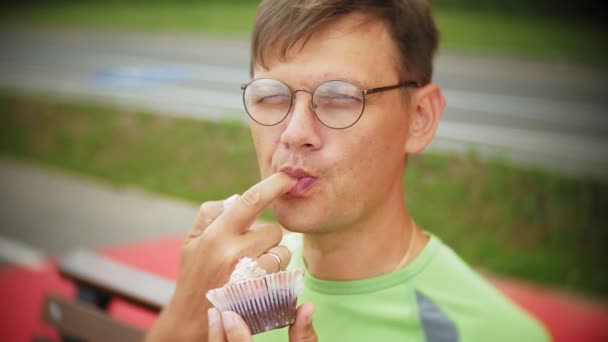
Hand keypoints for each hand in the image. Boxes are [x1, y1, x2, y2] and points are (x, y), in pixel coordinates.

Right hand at [146, 173, 296, 340]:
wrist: (190, 319)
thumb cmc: (193, 274)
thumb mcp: (192, 241)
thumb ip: (211, 213)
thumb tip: (237, 197)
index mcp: (216, 234)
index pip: (251, 201)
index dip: (273, 185)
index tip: (288, 177)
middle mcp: (233, 252)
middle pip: (274, 230)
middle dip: (267, 236)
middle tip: (250, 248)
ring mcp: (248, 274)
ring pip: (282, 252)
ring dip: (274, 256)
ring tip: (252, 266)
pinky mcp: (260, 292)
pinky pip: (282, 273)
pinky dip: (275, 273)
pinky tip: (257, 279)